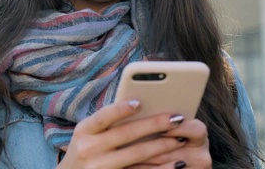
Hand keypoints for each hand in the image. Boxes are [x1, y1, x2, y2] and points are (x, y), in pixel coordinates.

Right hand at [57, 100, 198, 168]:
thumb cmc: (86, 148)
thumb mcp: (88, 133)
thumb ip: (108, 121)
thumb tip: (142, 105)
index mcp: (84, 130)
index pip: (103, 116)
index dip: (120, 109)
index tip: (139, 102)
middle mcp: (89, 148)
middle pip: (125, 134)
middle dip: (154, 125)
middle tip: (177, 117)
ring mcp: (99, 167)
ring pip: (136, 155)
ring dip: (161, 146)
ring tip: (181, 138)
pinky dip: (160, 168)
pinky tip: (176, 163)